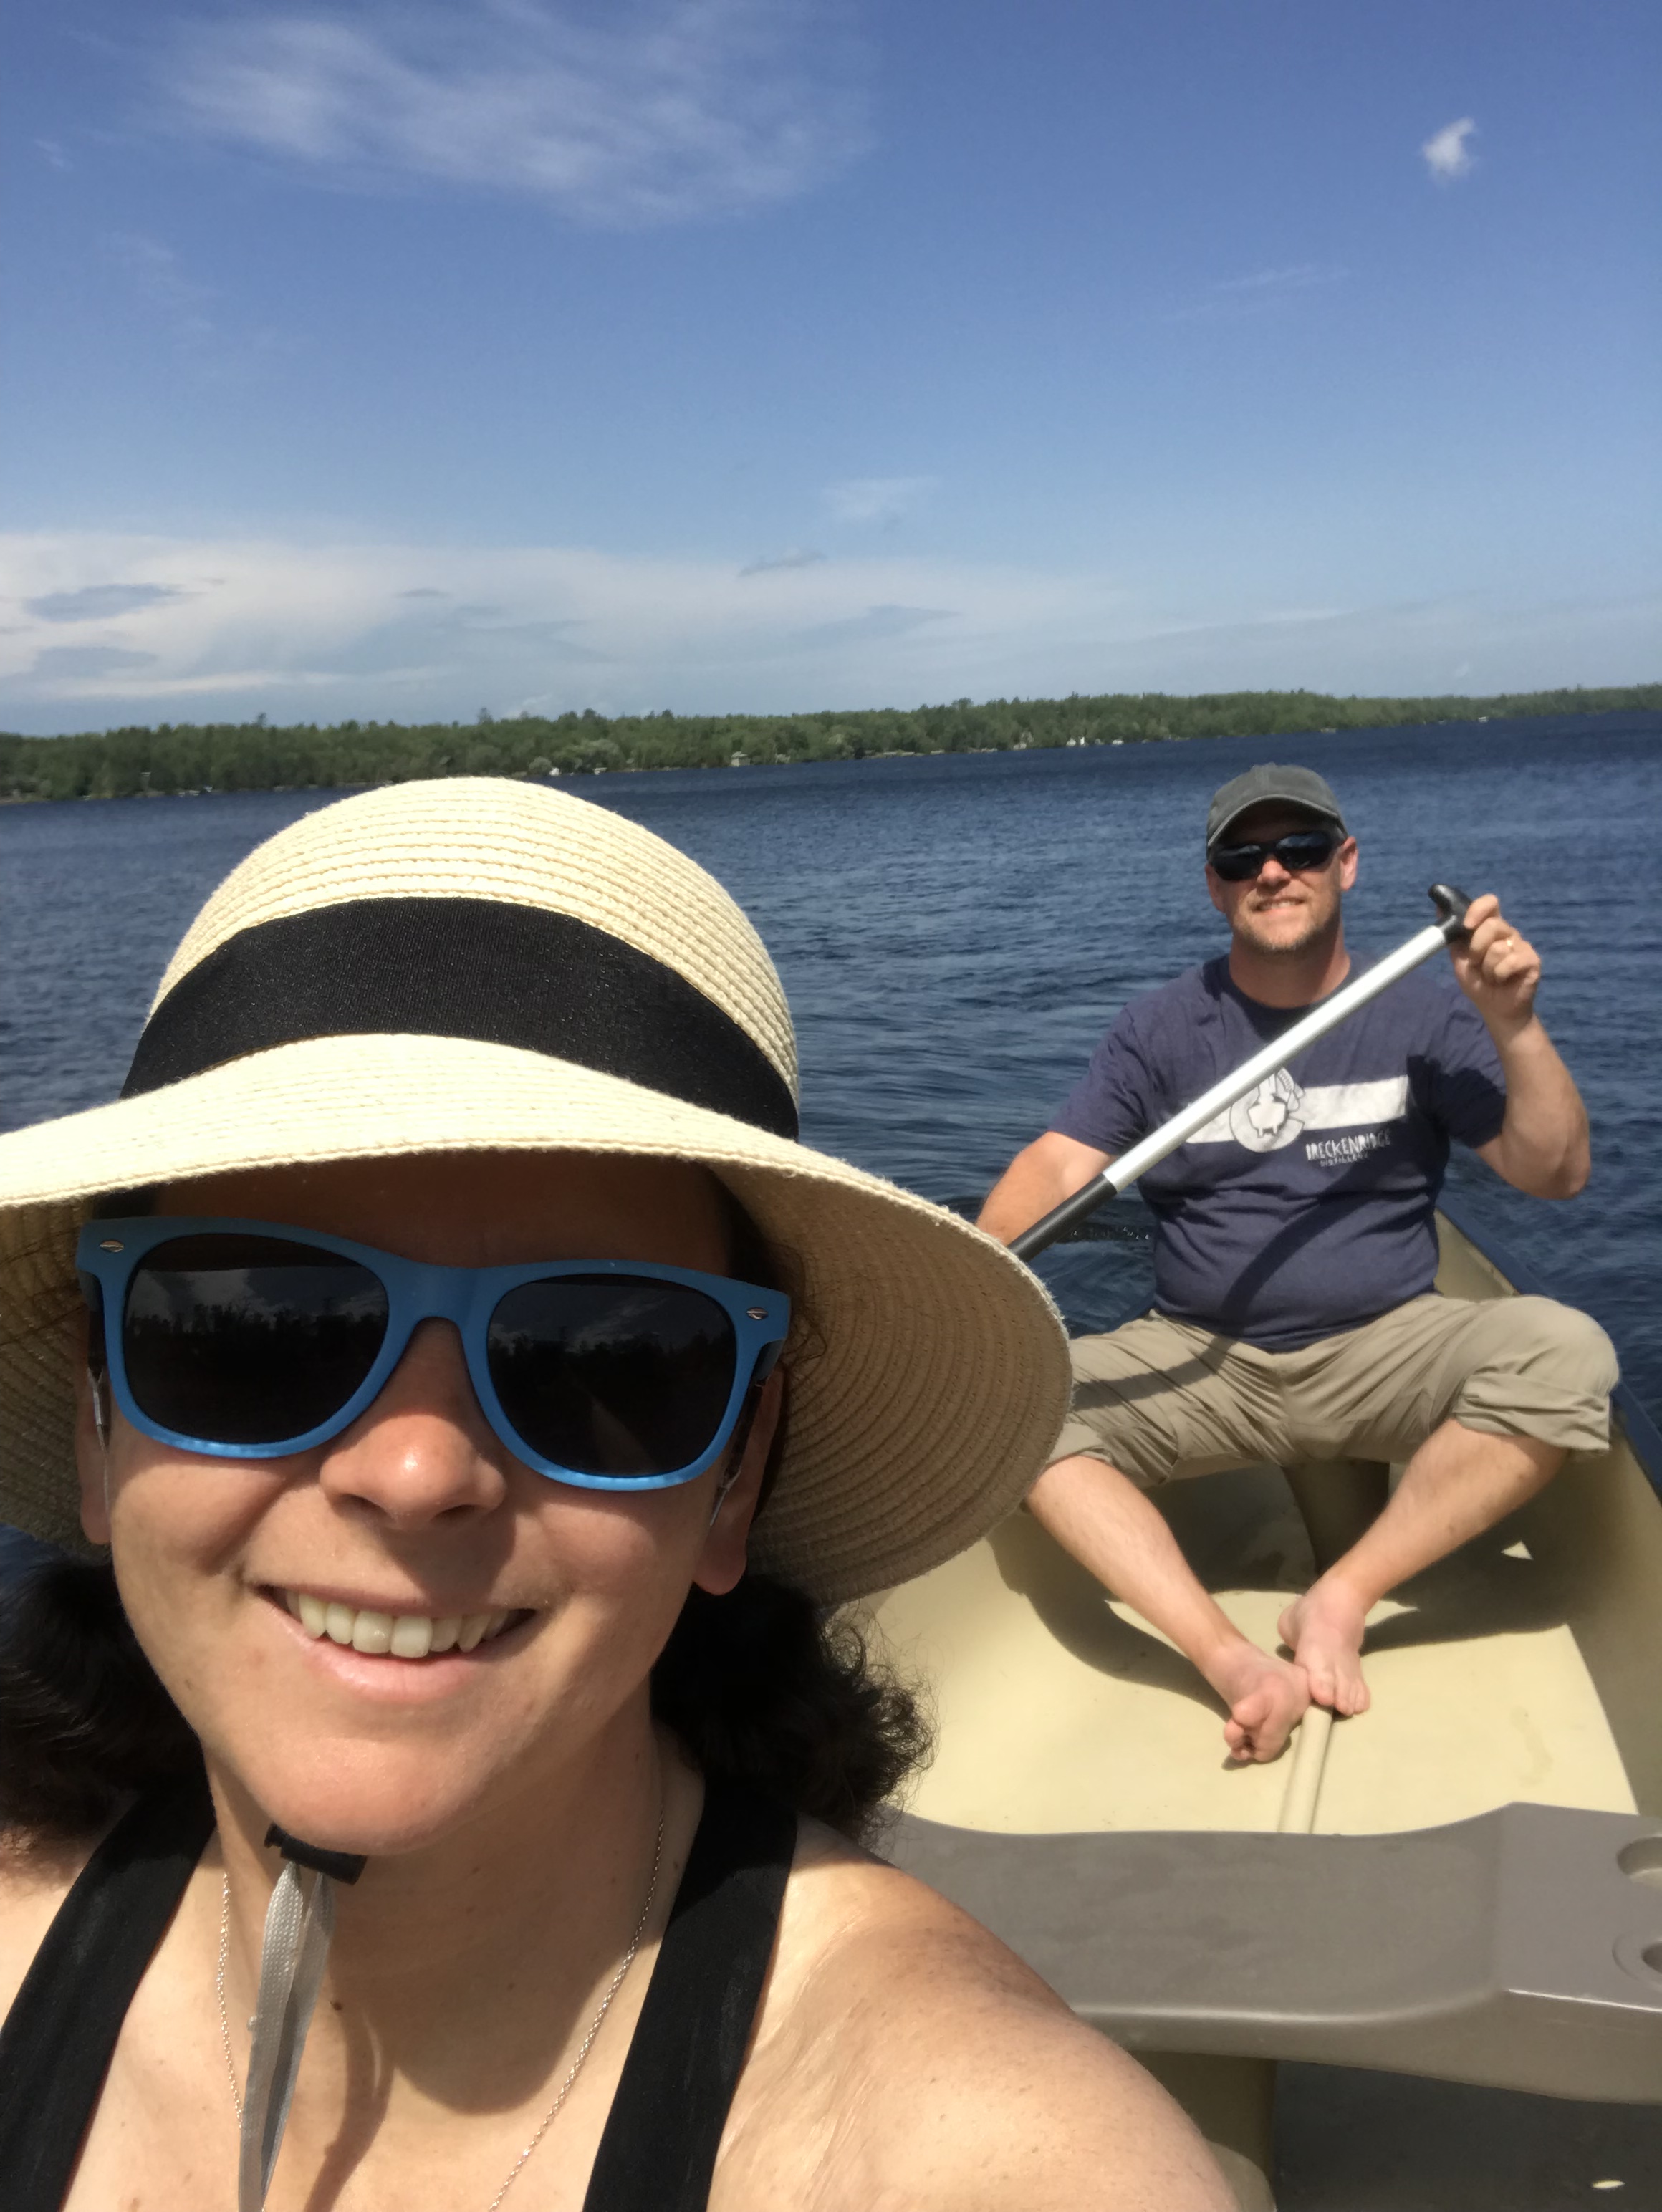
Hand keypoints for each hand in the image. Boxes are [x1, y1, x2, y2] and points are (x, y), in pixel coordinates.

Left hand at [1450, 893, 1540, 1035]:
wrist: (1494, 1008)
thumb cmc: (1478, 981)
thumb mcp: (1459, 958)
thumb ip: (1453, 936)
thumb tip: (1440, 908)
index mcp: (1491, 928)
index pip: (1490, 904)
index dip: (1478, 909)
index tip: (1466, 925)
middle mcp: (1508, 933)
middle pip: (1492, 925)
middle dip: (1477, 948)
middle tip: (1476, 963)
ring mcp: (1522, 946)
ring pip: (1499, 947)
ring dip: (1487, 968)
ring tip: (1491, 976)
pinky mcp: (1532, 960)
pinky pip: (1511, 961)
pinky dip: (1499, 975)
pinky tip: (1502, 981)